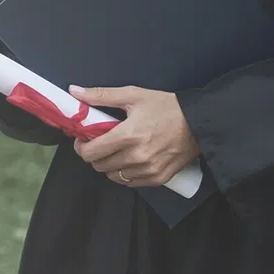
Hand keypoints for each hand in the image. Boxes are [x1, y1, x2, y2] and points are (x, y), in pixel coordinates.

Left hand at [70, 86, 199, 187]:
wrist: (199, 123)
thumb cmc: (166, 107)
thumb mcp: (133, 95)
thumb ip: (101, 95)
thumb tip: (74, 92)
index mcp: (127, 136)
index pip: (90, 152)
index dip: (81, 146)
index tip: (83, 139)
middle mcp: (136, 156)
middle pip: (99, 165)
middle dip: (95, 154)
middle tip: (100, 143)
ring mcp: (148, 170)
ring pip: (113, 176)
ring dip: (109, 165)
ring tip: (115, 151)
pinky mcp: (158, 178)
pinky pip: (130, 182)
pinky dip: (125, 174)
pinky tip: (129, 160)